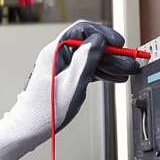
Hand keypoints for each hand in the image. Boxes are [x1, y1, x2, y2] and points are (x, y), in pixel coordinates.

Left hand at [0, 21, 139, 159]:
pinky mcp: (68, 77)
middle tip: (129, 61)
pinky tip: (116, 77)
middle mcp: (59, 56)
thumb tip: (98, 40)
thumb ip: (86, 60)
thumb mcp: (71, 84)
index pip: (82, 31)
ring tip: (128, 71)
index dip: (103, 33)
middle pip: (90, 45)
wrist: (30, 128)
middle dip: (112, 52)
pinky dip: (103, 72)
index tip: (119, 42)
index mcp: (55, 52)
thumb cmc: (44, 111)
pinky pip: (89, 69)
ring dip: (111, 64)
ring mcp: (64, 66)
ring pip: (93, 58)